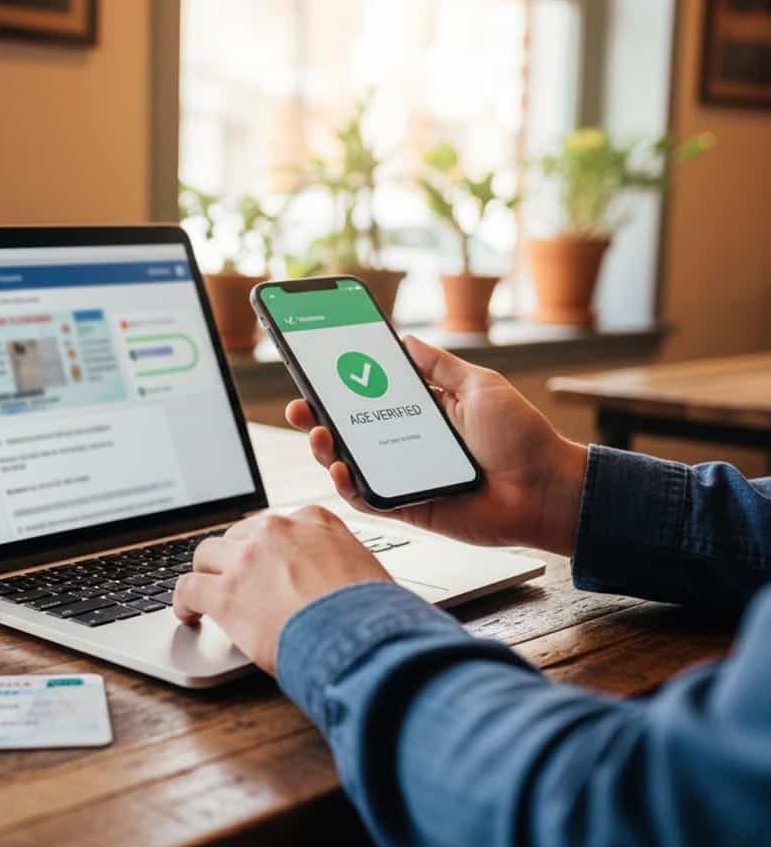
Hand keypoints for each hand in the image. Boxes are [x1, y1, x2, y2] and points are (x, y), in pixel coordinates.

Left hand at [173, 505, 390, 673]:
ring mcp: (247, 558)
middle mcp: (277, 530)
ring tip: (204, 594)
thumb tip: (336, 585)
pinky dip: (184, 601)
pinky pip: (188, 587)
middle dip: (234, 558)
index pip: (277, 525)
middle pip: (238, 535)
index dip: (265, 548)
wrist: (362, 636)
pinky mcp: (226, 591)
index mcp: (314, 520)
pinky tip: (188, 614)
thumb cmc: (372, 613)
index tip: (263, 562)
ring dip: (206, 574)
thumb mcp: (364, 568)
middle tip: (235, 581)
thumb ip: (339, 562)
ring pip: (207, 555)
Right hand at [285, 335, 587, 555]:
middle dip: (318, 418)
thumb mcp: (480, 386)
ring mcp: (404, 476)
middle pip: (350, 430)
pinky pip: (367, 499)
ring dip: (326, 450)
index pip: (369, 396)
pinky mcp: (408, 507)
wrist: (546, 489)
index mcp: (422, 412)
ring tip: (320, 435)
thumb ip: (439, 365)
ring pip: (350, 464)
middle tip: (300, 407)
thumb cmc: (523, 437)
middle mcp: (406, 443)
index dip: (339, 386)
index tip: (314, 371)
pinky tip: (340, 470)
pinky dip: (347, 486)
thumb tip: (405, 339)